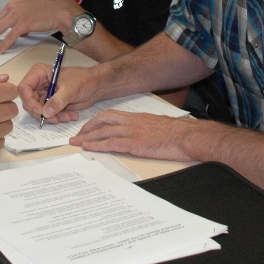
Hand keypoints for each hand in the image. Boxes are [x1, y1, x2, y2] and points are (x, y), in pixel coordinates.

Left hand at [0, 0, 79, 53]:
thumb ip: (20, 20)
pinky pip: (10, 37)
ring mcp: (17, 15)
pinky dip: (3, 44)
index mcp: (12, 3)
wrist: (59, 10)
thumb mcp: (29, 11)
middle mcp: (12, 7)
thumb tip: (18, 32)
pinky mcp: (23, 24)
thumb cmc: (47, 10)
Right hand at [17, 63, 97, 123]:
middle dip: (42, 113)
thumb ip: (57, 101)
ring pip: (38, 111)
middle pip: (29, 102)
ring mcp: (44, 94)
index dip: (29, 101)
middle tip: (56, 119)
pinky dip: (57, 118)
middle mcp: (38, 84)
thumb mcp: (70, 89)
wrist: (95, 85)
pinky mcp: (50, 103)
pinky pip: (47, 114)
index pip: (24, 88)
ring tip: (67, 116)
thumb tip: (45, 113)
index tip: (40, 112)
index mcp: (39, 73)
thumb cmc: (84, 80)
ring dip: (52, 117)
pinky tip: (70, 116)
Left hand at [70, 110, 199, 161]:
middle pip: (102, 120)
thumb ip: (145, 128)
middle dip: (87, 128)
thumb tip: (139, 134)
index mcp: (136, 117)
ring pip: (103, 132)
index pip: (110, 115)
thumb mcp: (158, 126)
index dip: (96, 121)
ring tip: (75, 143)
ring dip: (87, 138)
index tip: (87, 128)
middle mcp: (131, 122)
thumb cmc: (177, 133)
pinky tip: (88, 148)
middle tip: (77, 136)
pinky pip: (111, 143)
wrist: (187, 136)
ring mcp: (132, 132)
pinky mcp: (135, 144)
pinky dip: (97, 145)